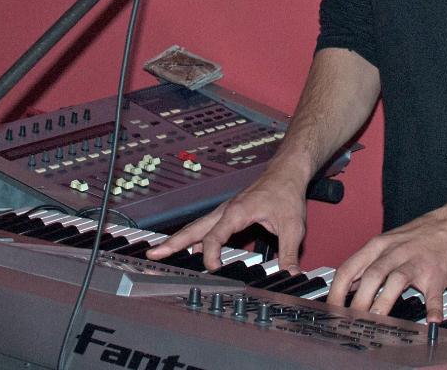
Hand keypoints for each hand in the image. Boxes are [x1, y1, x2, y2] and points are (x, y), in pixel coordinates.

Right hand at [146, 173, 307, 271]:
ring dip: (180, 239)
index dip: (211, 255)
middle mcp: (226, 210)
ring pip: (197, 227)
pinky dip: (194, 237)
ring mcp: (225, 211)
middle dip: (173, 242)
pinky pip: (206, 226)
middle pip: (194, 229)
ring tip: (161, 252)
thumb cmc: (286, 193)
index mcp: (237, 212)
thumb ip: (289, 252)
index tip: (214, 269)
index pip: (215, 236)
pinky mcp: (229, 213)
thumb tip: (289, 275)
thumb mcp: (293, 226)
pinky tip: (192, 248)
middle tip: (153, 254)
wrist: (286, 172)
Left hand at [327, 207, 446, 321]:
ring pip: (396, 281)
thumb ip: (366, 264)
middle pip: (371, 276)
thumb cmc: (418, 237)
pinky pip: (434, 293)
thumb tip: (345, 286)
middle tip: (350, 320)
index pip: (349, 268)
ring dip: (384, 302)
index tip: (330, 308)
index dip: (336, 290)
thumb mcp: (386, 244)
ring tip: (376, 321)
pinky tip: (432, 321)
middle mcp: (394, 253)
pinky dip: (433, 308)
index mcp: (377, 247)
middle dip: (358, 300)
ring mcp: (416, 263)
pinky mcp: (437, 274)